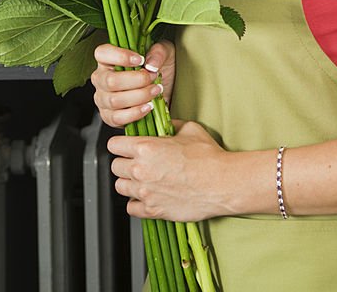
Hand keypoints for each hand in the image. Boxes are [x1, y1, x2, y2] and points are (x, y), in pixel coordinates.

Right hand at [91, 40, 174, 128]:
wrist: (164, 90)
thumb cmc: (158, 68)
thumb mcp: (164, 53)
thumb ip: (158, 53)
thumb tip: (151, 64)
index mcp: (108, 59)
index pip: (102, 53)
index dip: (119, 56)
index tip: (140, 60)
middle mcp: (101, 78)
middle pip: (109, 80)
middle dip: (136, 80)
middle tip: (153, 77)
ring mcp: (103, 99)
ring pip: (114, 100)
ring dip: (139, 96)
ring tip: (155, 91)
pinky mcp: (109, 117)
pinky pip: (117, 118)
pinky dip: (135, 113)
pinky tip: (148, 107)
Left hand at [108, 119, 228, 220]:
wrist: (222, 183)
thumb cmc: (208, 157)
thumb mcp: (189, 129)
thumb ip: (170, 125)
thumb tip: (164, 125)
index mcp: (146, 147)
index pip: (114, 145)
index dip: (121, 144)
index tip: (125, 146)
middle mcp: (140, 170)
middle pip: (115, 167)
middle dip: (124, 163)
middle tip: (136, 162)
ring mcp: (145, 192)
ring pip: (120, 187)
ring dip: (129, 183)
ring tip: (143, 179)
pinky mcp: (153, 210)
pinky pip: (131, 208)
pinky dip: (137, 202)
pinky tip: (148, 195)